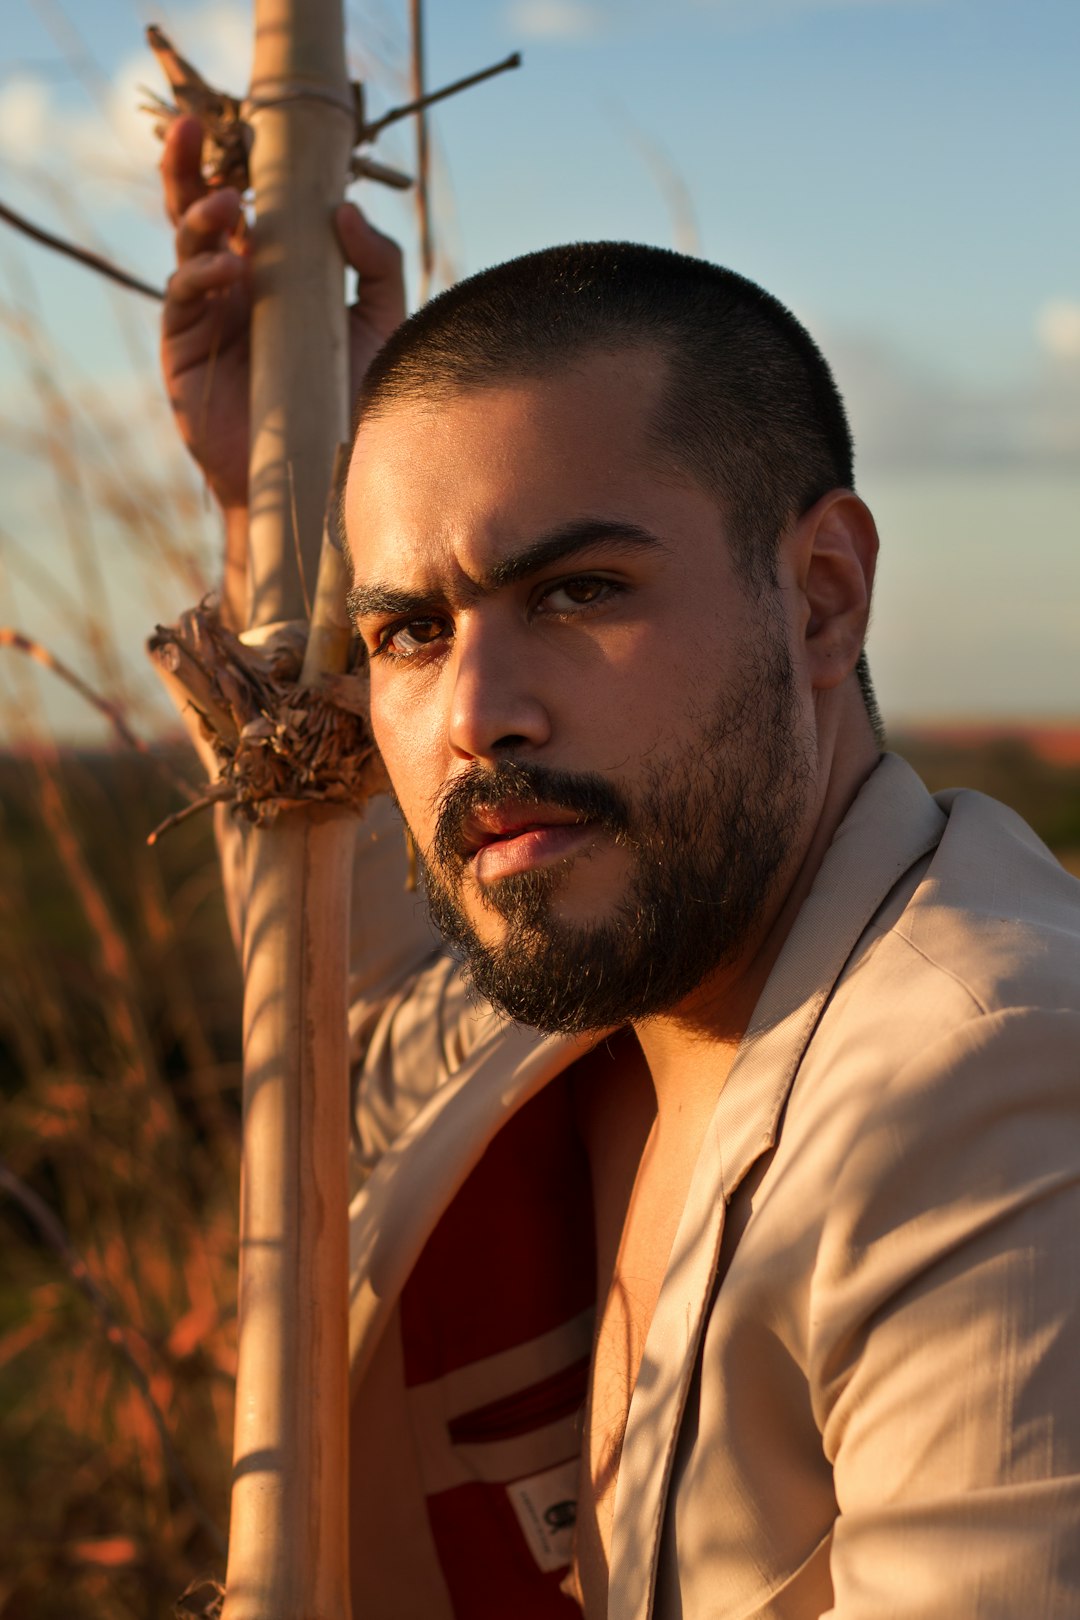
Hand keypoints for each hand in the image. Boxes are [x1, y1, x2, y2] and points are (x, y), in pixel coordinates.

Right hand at [160, 115, 406, 514]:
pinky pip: (180, 301)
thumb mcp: (381, 325)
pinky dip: (198, 276)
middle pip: (197, 213)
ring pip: (185, 248)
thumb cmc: (355, 403)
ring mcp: (206, 318)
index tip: (239, 124)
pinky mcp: (186, 353)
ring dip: (201, 217)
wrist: (328, 478)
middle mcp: (234, 288)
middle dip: (188, 168)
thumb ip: (377, 265)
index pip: (246, 206)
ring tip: (230, 205)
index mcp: (274, 272)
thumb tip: (344, 206)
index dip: (233, 163)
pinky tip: (227, 270)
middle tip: (193, 130)